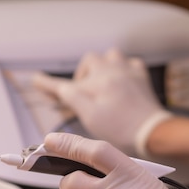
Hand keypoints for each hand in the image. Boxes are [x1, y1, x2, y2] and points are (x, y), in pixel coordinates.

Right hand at [33, 50, 171, 156]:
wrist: (153, 131)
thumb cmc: (121, 128)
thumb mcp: (90, 116)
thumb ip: (71, 97)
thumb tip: (56, 85)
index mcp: (96, 81)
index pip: (65, 82)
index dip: (48, 84)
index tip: (36, 80)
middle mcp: (112, 70)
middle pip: (89, 62)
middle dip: (83, 76)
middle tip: (84, 94)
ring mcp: (128, 71)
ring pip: (110, 56)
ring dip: (103, 67)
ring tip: (103, 85)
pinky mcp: (141, 77)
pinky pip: (129, 63)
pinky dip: (122, 70)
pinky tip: (122, 83)